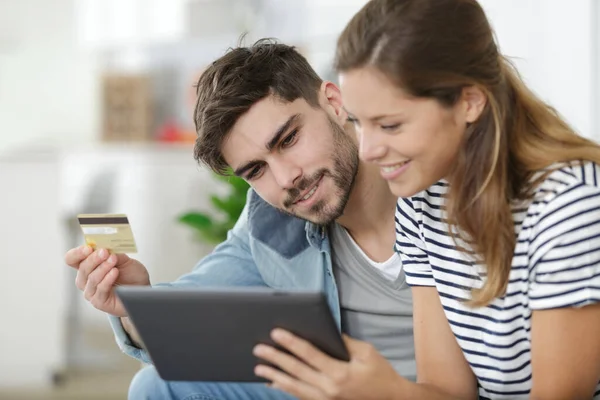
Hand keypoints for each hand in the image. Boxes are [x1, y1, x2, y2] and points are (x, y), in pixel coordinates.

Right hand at [65, 245, 149, 316]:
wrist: (142, 287)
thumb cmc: (131, 274)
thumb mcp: (124, 259)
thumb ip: (114, 253)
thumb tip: (105, 247)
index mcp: (87, 266)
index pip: (72, 259)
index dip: (77, 253)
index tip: (88, 248)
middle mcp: (85, 279)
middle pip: (82, 268)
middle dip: (94, 258)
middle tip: (105, 252)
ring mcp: (91, 291)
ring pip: (91, 278)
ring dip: (103, 267)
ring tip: (113, 260)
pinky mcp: (99, 301)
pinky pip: (100, 289)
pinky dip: (107, 279)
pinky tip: (114, 272)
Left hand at [253, 329, 405, 399]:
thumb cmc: (381, 374)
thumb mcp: (367, 353)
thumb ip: (345, 342)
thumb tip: (326, 332)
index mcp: (340, 373)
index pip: (309, 354)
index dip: (291, 343)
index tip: (276, 333)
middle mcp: (329, 389)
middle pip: (296, 371)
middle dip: (276, 359)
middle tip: (258, 349)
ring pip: (294, 387)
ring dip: (275, 376)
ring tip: (258, 368)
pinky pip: (300, 397)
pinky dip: (285, 389)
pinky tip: (273, 382)